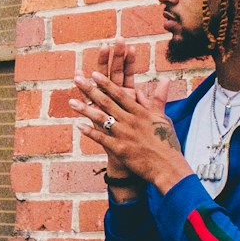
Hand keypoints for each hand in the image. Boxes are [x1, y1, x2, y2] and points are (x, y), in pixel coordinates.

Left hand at [70, 51, 188, 194]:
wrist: (168, 167)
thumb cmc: (167, 142)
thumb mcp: (164, 118)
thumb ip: (157, 100)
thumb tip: (159, 83)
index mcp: (141, 112)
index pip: (120, 94)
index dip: (106, 83)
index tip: (94, 74)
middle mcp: (131, 121)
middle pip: (107, 102)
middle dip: (91, 90)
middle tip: (77, 79)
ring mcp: (124, 135)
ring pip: (101, 118)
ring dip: (85, 109)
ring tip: (71, 102)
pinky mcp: (120, 149)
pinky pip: (102, 139)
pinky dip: (90, 132)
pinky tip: (79, 126)